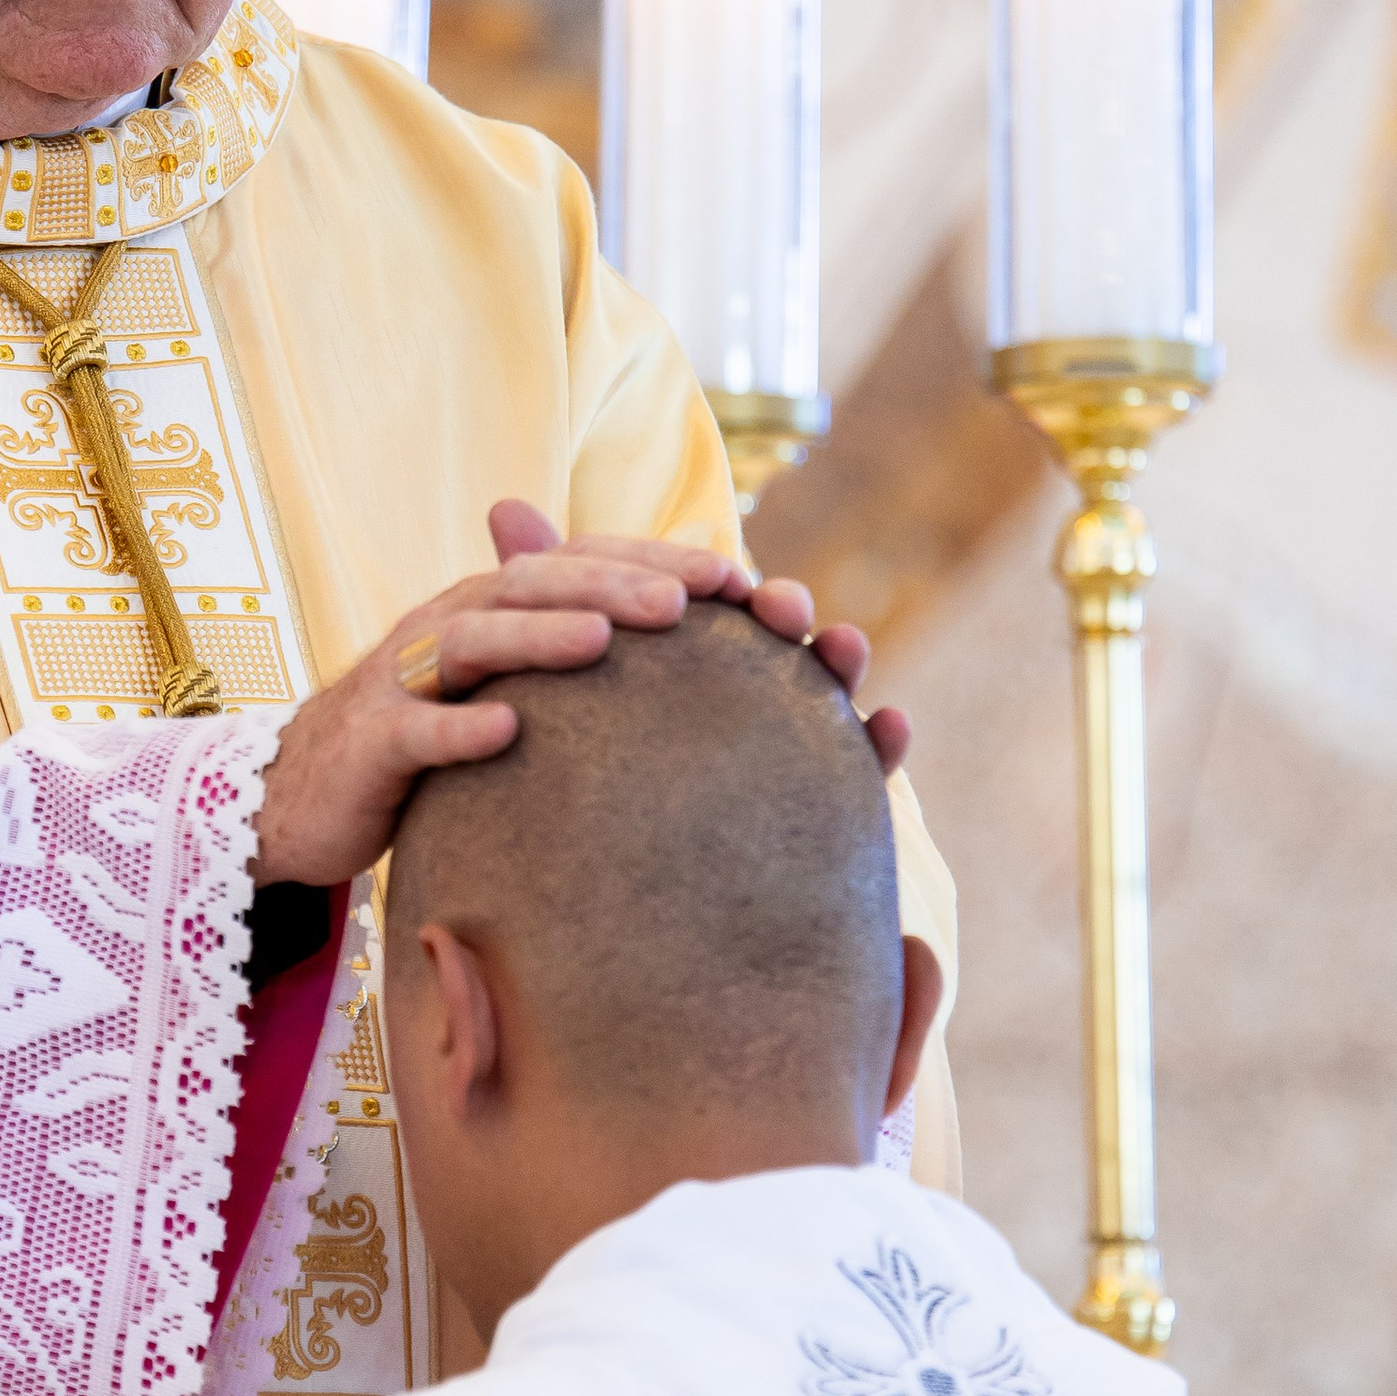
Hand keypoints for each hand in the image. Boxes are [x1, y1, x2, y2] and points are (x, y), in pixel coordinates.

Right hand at [250, 501, 907, 891]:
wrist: (295, 794)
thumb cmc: (419, 742)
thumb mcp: (495, 689)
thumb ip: (567, 657)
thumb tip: (673, 639)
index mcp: (489, 605)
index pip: (579, 563)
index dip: (653, 560)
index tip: (738, 577)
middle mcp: (447, 623)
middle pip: (536, 583)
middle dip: (616, 582)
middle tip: (695, 599)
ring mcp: (402, 680)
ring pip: (476, 638)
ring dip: (542, 635)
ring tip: (609, 639)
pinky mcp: (368, 743)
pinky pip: (415, 732)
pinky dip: (458, 728)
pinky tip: (508, 732)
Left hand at [488, 502, 910, 777]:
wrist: (604, 888)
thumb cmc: (589, 766)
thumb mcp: (562, 675)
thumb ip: (547, 593)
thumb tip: (501, 507)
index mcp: (699, 670)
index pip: (728, 621)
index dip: (738, 596)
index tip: (732, 583)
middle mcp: (749, 707)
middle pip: (785, 650)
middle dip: (795, 619)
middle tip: (783, 609)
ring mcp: (788, 759)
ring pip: (833, 702)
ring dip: (848, 662)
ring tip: (844, 646)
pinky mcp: (818, 819)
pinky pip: (862, 782)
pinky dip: (887, 745)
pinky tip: (894, 725)